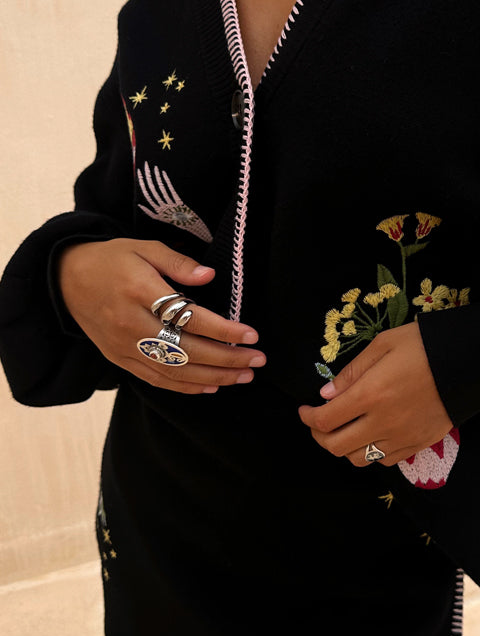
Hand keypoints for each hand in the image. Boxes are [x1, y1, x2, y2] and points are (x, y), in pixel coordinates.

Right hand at [57, 238, 264, 393]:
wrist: (66, 280)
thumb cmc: (112, 259)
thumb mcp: (144, 248)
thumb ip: (179, 262)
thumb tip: (210, 276)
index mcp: (139, 291)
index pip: (189, 317)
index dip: (224, 330)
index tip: (251, 335)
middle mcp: (131, 324)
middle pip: (187, 350)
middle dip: (227, 359)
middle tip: (257, 361)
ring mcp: (124, 347)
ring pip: (174, 371)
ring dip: (213, 377)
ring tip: (243, 376)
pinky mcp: (119, 359)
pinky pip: (157, 380)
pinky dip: (186, 387)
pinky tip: (212, 386)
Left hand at [298, 322, 450, 466]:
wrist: (470, 360)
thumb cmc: (424, 345)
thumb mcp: (383, 344)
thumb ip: (351, 372)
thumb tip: (326, 396)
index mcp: (370, 394)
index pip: (325, 420)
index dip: (307, 418)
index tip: (304, 410)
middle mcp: (383, 422)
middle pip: (337, 447)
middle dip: (320, 437)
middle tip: (319, 423)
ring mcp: (403, 437)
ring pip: (361, 460)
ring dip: (345, 448)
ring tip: (345, 431)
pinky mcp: (420, 444)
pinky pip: (387, 461)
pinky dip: (373, 453)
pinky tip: (373, 435)